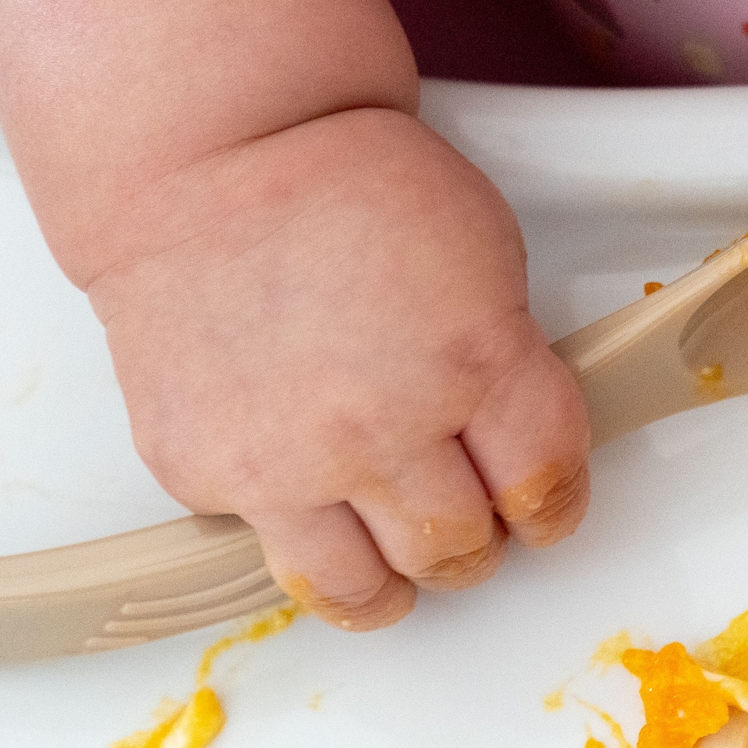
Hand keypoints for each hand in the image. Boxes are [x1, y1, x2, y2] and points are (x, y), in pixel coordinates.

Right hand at [84, 109, 588, 629]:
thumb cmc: (336, 184)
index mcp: (469, 362)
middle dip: (469, 540)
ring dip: (392, 576)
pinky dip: (293, 522)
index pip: (543, 489)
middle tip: (458, 512)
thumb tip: (515, 446)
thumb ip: (504, 361)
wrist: (198, 156)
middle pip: (457, 552)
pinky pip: (270, 544)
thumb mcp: (480, 251)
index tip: (538, 506)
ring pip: (364, 591)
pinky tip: (296, 469)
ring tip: (390, 543)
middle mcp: (377, 427)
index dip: (549, 505)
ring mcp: (284, 463)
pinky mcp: (204, 475)